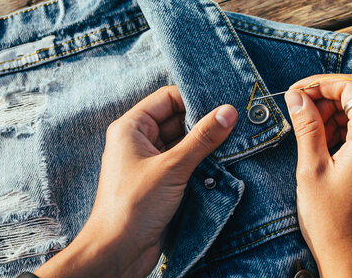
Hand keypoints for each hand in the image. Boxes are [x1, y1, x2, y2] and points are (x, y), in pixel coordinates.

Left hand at [35, 86, 237, 277]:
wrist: (118, 252)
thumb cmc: (133, 206)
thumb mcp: (172, 167)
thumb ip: (202, 138)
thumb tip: (227, 112)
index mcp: (131, 128)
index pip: (167, 98)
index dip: (194, 98)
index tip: (222, 104)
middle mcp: (139, 141)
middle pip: (177, 119)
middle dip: (204, 122)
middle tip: (234, 123)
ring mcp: (150, 162)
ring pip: (183, 142)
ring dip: (205, 144)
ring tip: (233, 141)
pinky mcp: (160, 182)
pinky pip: (184, 162)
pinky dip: (201, 161)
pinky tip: (222, 162)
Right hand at [284, 74, 351, 277]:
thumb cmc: (332, 222)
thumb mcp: (311, 169)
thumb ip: (307, 126)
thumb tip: (297, 96)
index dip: (322, 84)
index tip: (296, 93)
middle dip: (332, 93)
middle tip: (303, 109)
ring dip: (341, 110)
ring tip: (311, 130)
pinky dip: (350, 128)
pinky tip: (326, 145)